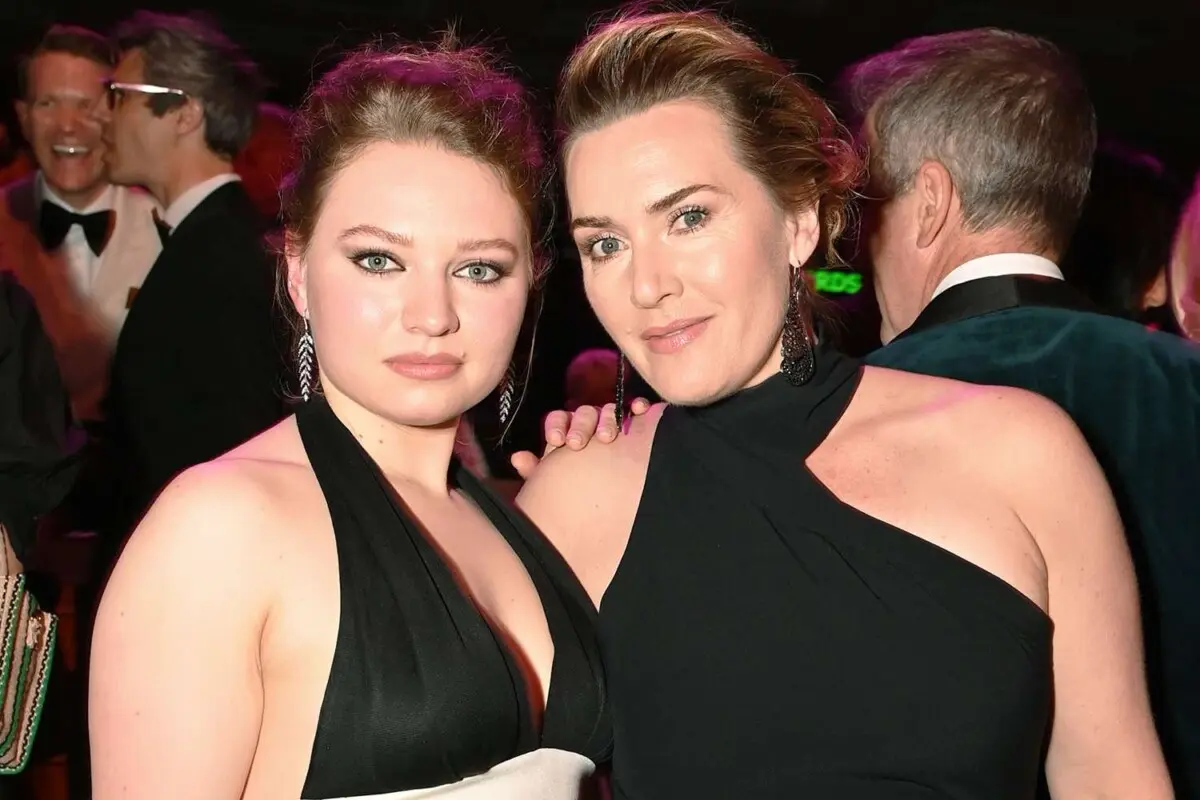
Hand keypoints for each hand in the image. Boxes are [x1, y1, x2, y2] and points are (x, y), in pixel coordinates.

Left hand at [510, 398, 651, 478]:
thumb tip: (516, 458)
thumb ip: (536, 469)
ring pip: (609, 410)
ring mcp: (612, 420)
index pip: (559, 418)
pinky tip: (639, 409)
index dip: (556, 426)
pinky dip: (637, 405)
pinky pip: (636, 408)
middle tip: (577, 444)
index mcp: (567, 430)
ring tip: (607, 437)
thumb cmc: (577, 482)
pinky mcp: (636, 422)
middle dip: (580, 426)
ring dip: (607, 420)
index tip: (555, 440)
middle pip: (584, 413)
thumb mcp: (554, 478)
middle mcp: (590, 422)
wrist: (608, 493)